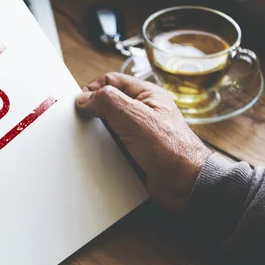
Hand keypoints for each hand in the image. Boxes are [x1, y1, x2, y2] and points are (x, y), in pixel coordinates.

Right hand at [76, 72, 210, 213]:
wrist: (185, 183)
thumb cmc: (171, 149)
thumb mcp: (134, 117)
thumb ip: (108, 101)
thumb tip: (85, 98)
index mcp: (146, 95)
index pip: (111, 81)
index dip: (92, 89)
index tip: (79, 104)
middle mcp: (143, 112)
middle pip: (108, 103)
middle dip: (92, 111)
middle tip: (80, 122)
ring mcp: (139, 132)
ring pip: (109, 126)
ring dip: (97, 133)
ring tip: (88, 139)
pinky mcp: (136, 152)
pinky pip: (113, 146)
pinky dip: (103, 150)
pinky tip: (98, 155)